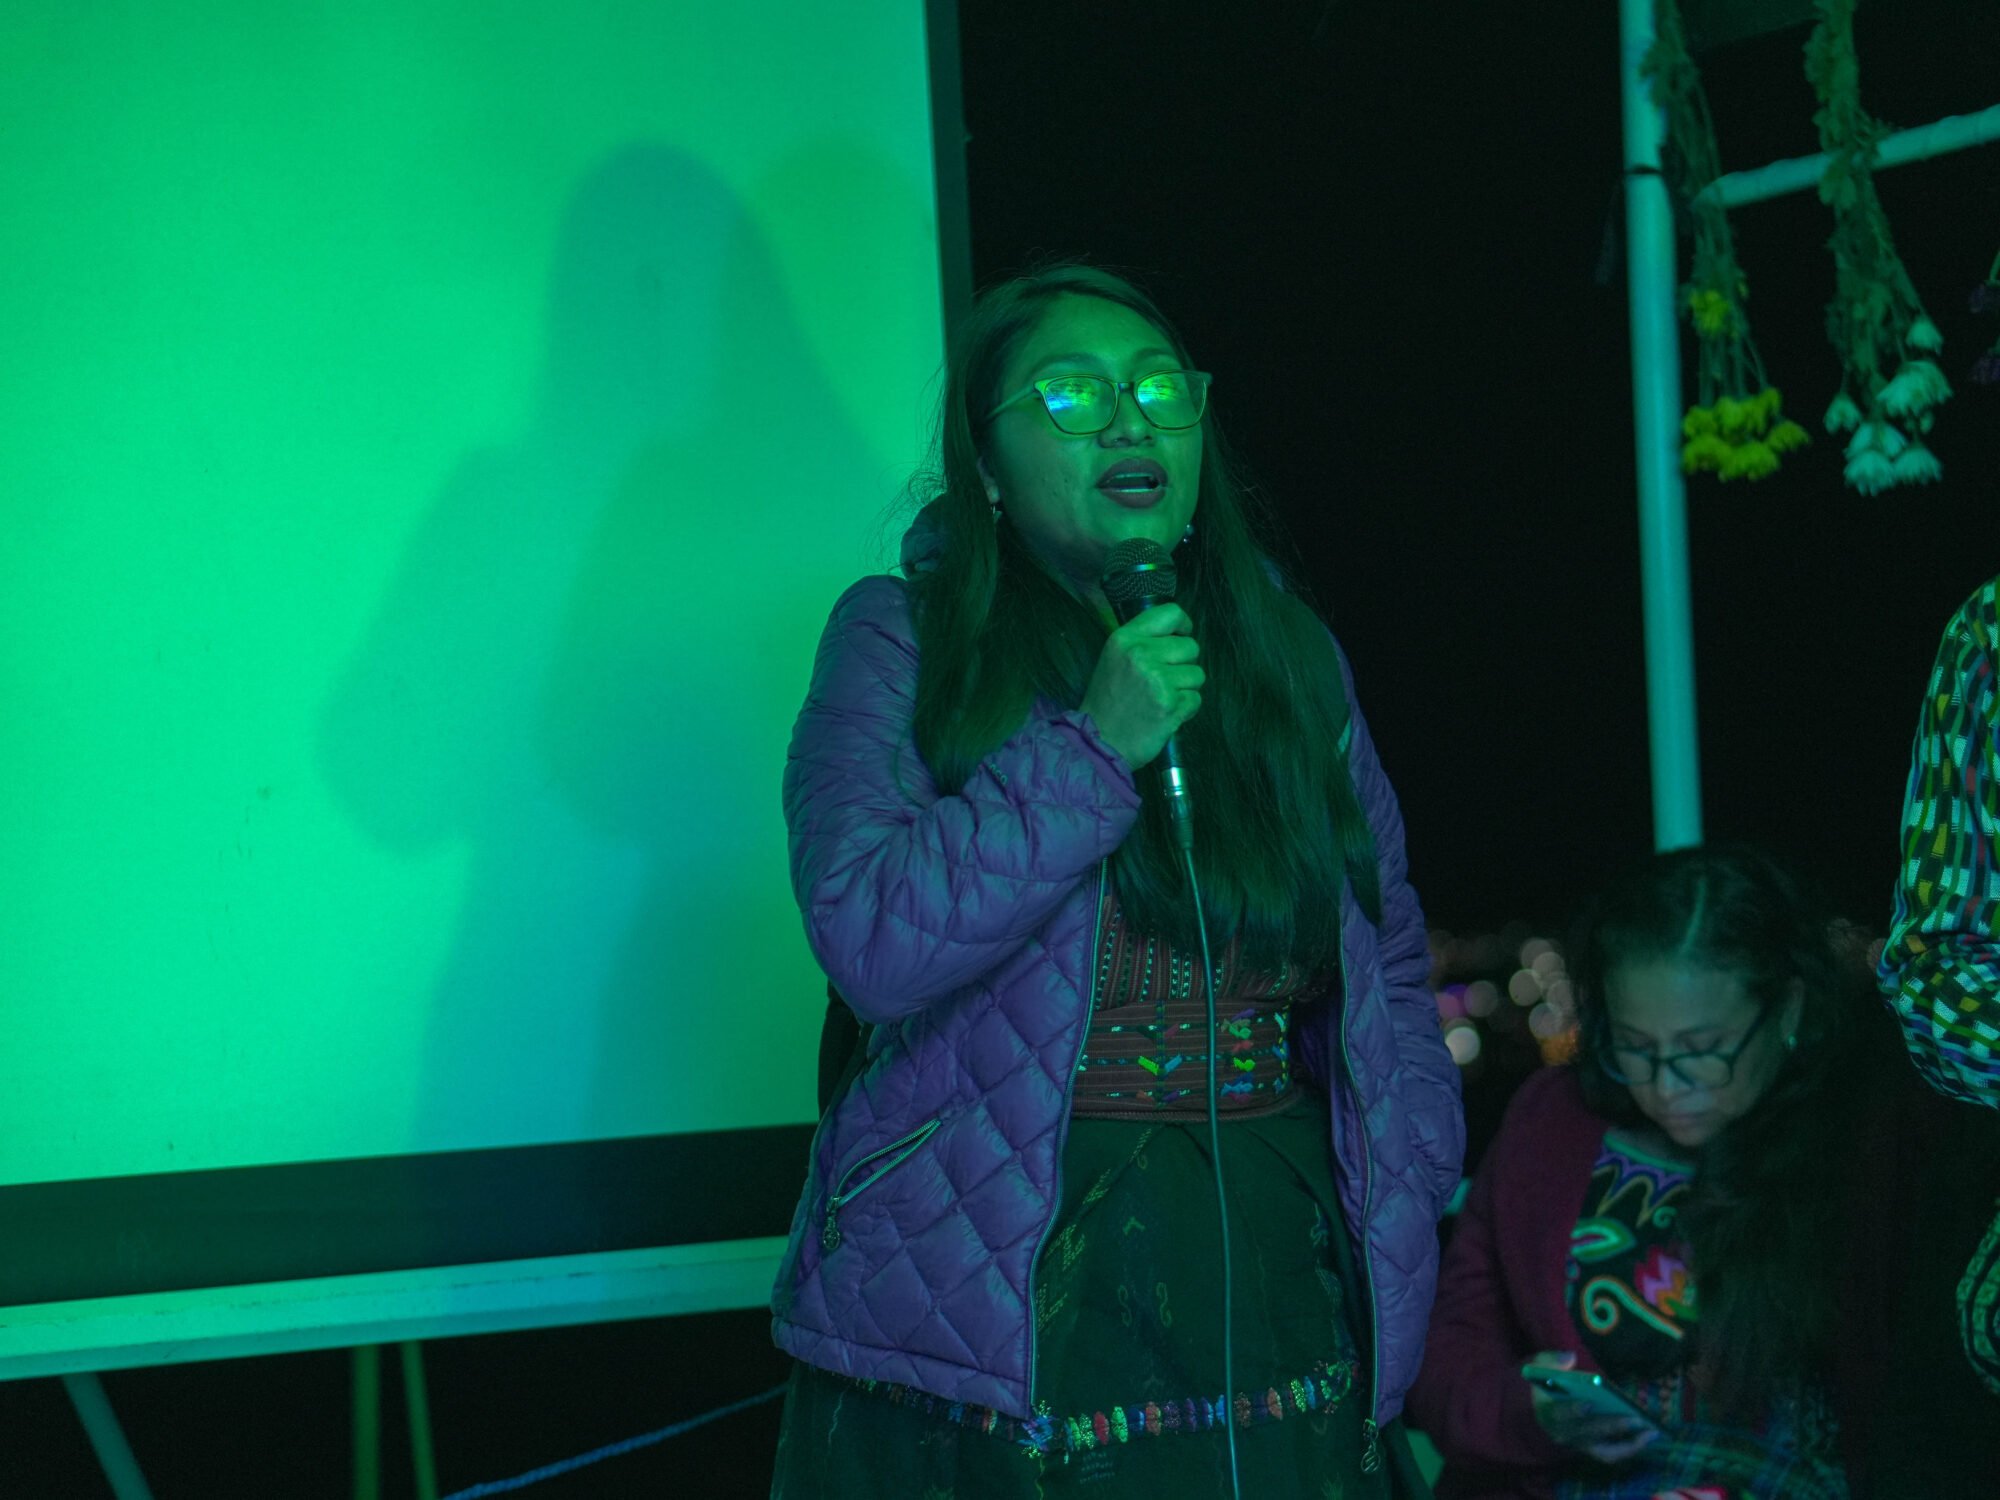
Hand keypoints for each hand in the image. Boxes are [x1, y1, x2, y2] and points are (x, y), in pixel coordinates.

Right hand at [1080, 604, 1203, 769]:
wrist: (1098, 741)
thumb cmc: (1107, 701)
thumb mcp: (1114, 658)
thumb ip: (1142, 641)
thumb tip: (1177, 631)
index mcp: (1126, 638)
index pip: (1171, 613)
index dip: (1183, 625)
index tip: (1181, 637)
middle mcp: (1142, 654)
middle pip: (1191, 646)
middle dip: (1184, 664)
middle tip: (1165, 680)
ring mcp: (1158, 679)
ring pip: (1197, 674)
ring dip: (1185, 688)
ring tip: (1162, 699)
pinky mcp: (1171, 704)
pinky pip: (1196, 699)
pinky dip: (1186, 709)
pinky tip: (1166, 714)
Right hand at [1524, 1351, 1658, 1465]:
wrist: (1543, 1407)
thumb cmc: (1548, 1384)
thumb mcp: (1543, 1365)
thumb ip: (1553, 1360)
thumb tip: (1569, 1358)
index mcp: (1548, 1413)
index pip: (1561, 1414)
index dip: (1574, 1411)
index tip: (1588, 1404)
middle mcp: (1564, 1434)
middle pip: (1589, 1433)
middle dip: (1612, 1426)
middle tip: (1636, 1418)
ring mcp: (1579, 1444)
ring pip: (1604, 1449)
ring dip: (1629, 1444)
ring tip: (1651, 1432)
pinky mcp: (1592, 1449)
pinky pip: (1613, 1454)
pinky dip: (1630, 1448)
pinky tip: (1647, 1437)